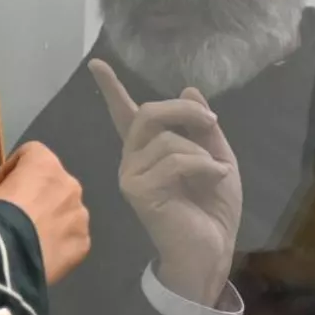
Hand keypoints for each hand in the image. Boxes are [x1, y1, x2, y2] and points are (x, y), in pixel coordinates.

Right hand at [0, 141, 90, 283]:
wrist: (8, 259)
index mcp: (44, 164)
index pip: (30, 153)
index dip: (11, 170)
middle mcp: (69, 184)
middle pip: (52, 183)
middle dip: (36, 196)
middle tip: (14, 217)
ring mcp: (80, 215)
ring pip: (66, 211)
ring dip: (50, 220)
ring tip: (28, 239)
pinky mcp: (84, 243)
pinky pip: (70, 238)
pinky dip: (58, 244)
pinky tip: (40, 255)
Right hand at [87, 59, 241, 305]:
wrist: (212, 251)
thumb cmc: (212, 210)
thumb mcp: (218, 159)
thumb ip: (203, 128)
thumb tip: (189, 89)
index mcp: (148, 151)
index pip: (124, 114)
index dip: (111, 88)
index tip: (96, 63)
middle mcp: (133, 160)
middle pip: (148, 112)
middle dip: (184, 110)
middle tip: (211, 121)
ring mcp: (131, 175)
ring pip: (166, 138)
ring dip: (202, 151)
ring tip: (216, 172)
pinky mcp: (138, 191)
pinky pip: (173, 160)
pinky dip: (203, 165)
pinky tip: (217, 178)